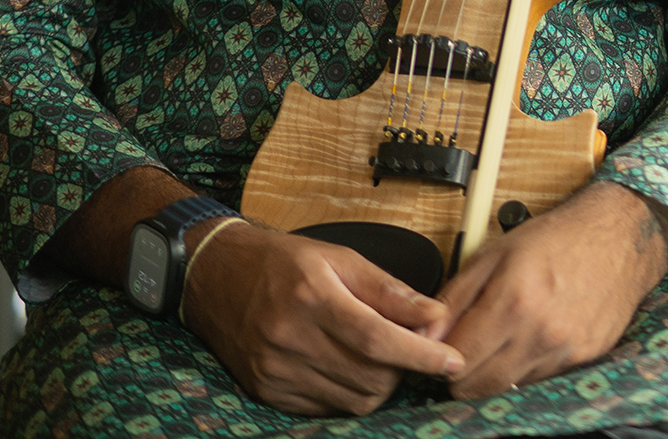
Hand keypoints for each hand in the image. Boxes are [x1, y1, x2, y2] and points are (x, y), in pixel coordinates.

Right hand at [180, 220, 465, 415]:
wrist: (217, 278)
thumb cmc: (283, 263)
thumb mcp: (341, 258)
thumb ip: (390, 290)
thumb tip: (435, 314)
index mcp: (313, 298)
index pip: (377, 338)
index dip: (420, 354)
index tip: (450, 360)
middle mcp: (291, 338)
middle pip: (369, 376)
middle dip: (403, 368)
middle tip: (411, 348)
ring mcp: (276, 371)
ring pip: (352, 400)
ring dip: (380, 384)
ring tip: (380, 356)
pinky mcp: (267, 392)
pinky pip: (327, 408)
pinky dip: (350, 394)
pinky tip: (350, 368)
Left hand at [433, 181, 667, 397]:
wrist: (622, 234)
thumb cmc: (558, 236)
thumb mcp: (494, 252)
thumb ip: (455, 298)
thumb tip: (425, 336)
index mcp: (513, 301)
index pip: (456, 360)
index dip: (441, 356)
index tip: (443, 346)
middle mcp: (541, 332)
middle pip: (479, 386)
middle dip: (464, 372)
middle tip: (467, 347)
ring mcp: (566, 349)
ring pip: (509, 387)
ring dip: (497, 371)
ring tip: (503, 337)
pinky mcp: (586, 357)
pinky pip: (541, 378)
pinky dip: (528, 365)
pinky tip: (533, 336)